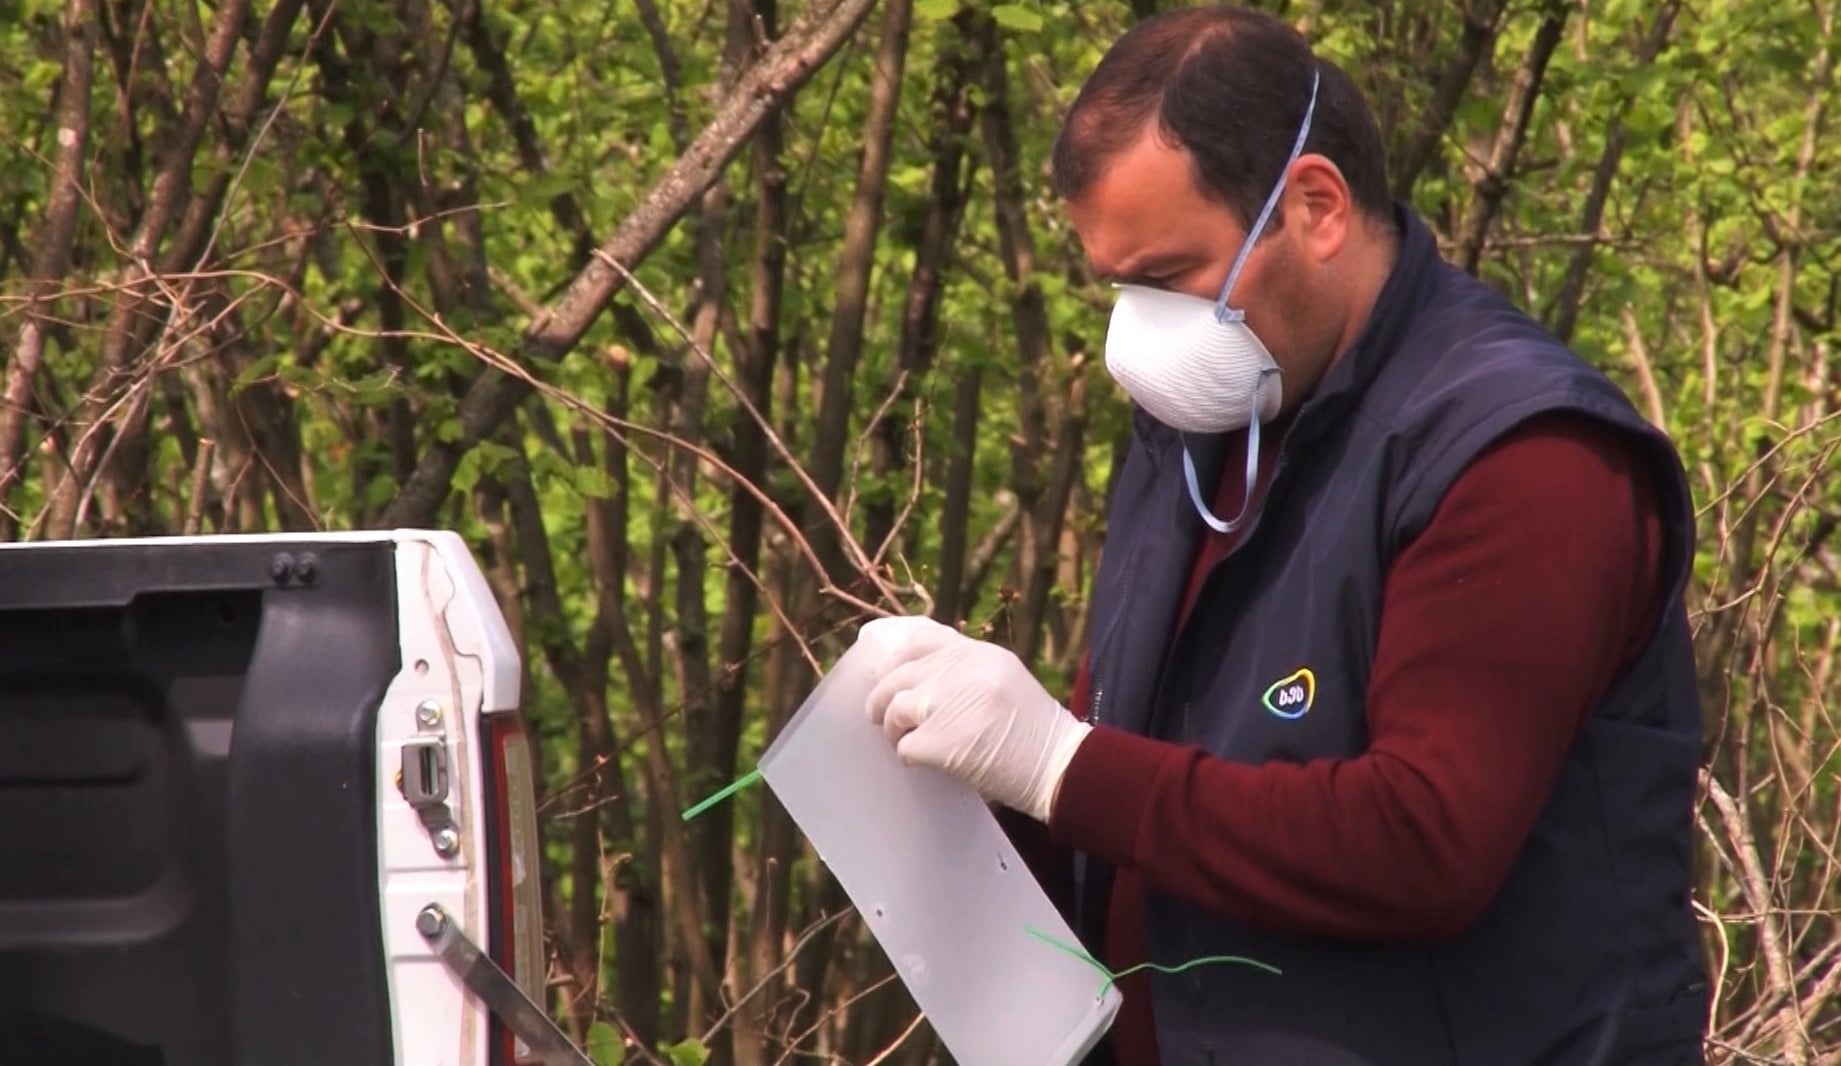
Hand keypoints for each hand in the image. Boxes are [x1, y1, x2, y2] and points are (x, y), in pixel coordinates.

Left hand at [856, 616, 1090, 821]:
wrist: (1061, 765)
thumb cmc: (1032, 728)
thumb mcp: (1004, 677)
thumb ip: (963, 668)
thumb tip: (905, 670)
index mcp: (980, 652)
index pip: (921, 637)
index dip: (892, 650)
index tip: (876, 663)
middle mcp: (965, 670)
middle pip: (899, 674)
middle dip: (882, 697)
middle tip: (880, 715)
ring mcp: (953, 705)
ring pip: (895, 708)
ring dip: (893, 728)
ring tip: (902, 739)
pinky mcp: (945, 742)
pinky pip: (905, 746)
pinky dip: (909, 757)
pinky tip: (921, 761)